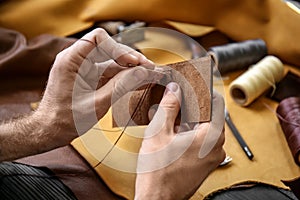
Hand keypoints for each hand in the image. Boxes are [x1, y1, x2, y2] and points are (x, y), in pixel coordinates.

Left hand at [0, 28, 163, 160]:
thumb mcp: (96, 104)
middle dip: (130, 59)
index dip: (119, 48)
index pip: (98, 39)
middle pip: (110, 49)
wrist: (51, 131)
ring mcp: (86, 69)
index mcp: (71, 60)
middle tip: (149, 69)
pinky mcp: (92, 78)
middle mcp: (78, 60)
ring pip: (114, 62)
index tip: (134, 62)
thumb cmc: (64, 120)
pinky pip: (112, 73)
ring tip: (150, 75)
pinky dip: (126, 78)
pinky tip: (140, 81)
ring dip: (132, 69)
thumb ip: (121, 86)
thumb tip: (143, 72)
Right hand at [135, 82, 225, 199]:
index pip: (216, 102)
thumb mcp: (159, 131)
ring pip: (203, 128)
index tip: (193, 83)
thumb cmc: (158, 171)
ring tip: (167, 115)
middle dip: (191, 105)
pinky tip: (169, 130)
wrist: (156, 198)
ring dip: (186, 119)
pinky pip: (200, 141)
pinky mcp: (204, 163)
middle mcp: (217, 147)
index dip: (204, 90)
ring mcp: (212, 157)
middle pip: (209, 115)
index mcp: (211, 136)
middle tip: (175, 97)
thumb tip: (175, 89)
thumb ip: (169, 106)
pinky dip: (187, 132)